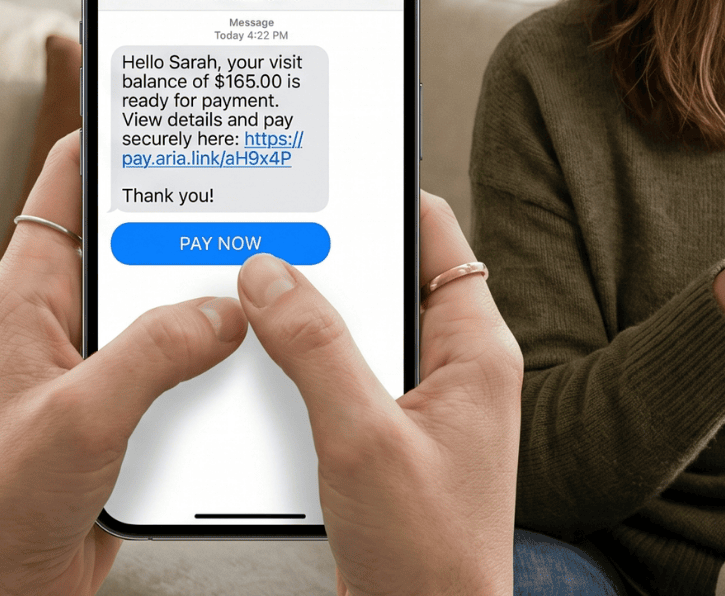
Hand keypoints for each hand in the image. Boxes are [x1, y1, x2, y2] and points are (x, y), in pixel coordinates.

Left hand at [0, 132, 247, 595]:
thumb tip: (229, 307)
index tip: (185, 103)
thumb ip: (154, 352)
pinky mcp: (135, 405)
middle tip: (269, 188)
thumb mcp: (80, 416)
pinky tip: (274, 356)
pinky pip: (196, 360)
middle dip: (205, 215)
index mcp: (32, 292)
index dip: (122, 133)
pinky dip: (233, 356)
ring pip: (180, 300)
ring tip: (285, 272)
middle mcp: (69, 314)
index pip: (71, 178)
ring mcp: (105, 360)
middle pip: (147, 235)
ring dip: (227, 296)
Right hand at [237, 191, 521, 595]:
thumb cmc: (426, 552)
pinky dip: (303, 372)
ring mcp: (425, 409)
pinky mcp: (392, 446)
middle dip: (328, 258)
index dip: (384, 197)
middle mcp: (457, 370)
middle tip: (266, 228)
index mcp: (477, 350)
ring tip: (247, 292)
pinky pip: (345, 385)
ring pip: (359, 335)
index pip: (438, 237)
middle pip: (389, 281)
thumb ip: (317, 349)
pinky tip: (256, 371)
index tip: (328, 172)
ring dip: (308, 320)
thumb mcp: (363, 437)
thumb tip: (272, 272)